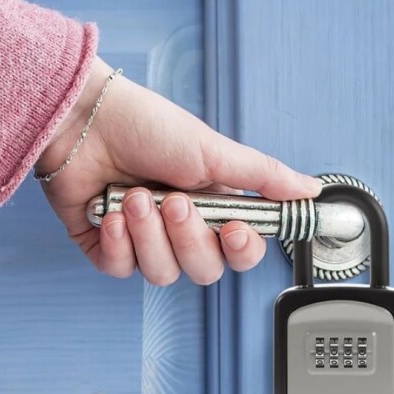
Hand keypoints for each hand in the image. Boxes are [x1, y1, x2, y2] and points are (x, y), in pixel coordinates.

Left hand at [35, 56, 321, 284]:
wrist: (83, 119)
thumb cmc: (146, 127)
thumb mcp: (213, 151)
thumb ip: (264, 176)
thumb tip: (310, 190)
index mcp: (212, 208)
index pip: (240, 253)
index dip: (240, 251)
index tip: (234, 229)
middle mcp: (181, 230)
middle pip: (203, 271)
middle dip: (187, 238)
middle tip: (172, 200)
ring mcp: (144, 241)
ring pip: (162, 274)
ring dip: (148, 234)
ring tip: (134, 197)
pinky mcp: (108, 248)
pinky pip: (121, 270)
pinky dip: (117, 243)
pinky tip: (110, 213)